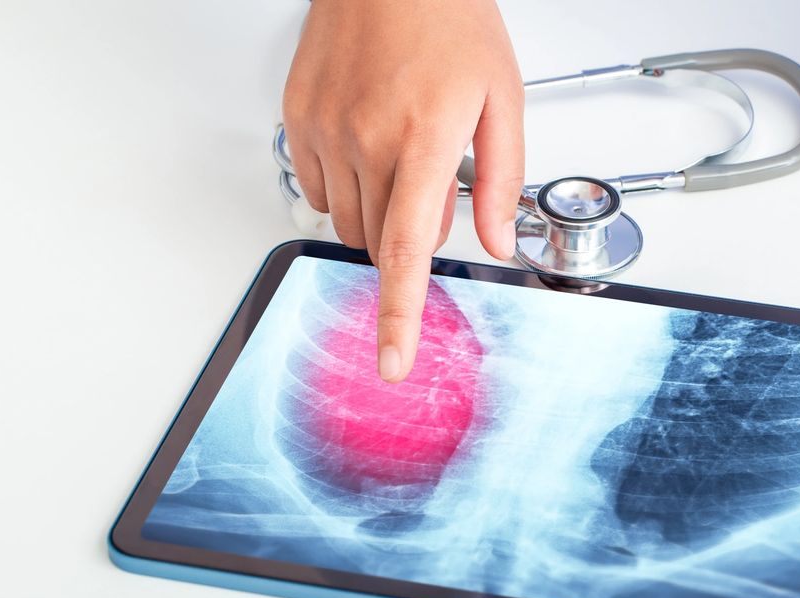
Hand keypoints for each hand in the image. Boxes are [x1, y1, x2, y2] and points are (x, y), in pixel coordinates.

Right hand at [282, 0, 522, 380]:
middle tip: (432, 177)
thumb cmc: (449, 19)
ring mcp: (323, 130)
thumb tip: (496, 241)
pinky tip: (367, 146)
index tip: (392, 361)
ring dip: (378, 213)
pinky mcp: (297, 120)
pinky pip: (317, 189)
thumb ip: (501, 178)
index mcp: (422, 139)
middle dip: (409, 236)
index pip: (406, 250)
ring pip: (347, 221)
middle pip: (379, 241)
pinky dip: (346, 187)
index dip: (399, 315)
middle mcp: (364, 139)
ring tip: (401, 150)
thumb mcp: (503, 97)